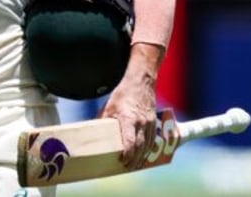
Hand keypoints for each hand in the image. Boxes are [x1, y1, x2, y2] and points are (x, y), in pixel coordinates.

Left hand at [98, 43, 161, 168]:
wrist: (140, 82)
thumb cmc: (122, 94)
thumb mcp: (108, 107)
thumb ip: (103, 121)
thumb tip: (95, 133)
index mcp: (128, 118)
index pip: (130, 141)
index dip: (127, 154)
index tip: (122, 161)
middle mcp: (141, 122)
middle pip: (140, 147)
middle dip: (134, 159)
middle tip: (128, 167)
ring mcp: (150, 122)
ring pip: (148, 145)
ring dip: (142, 156)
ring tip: (135, 165)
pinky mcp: (154, 122)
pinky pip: (153, 139)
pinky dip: (149, 149)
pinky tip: (144, 154)